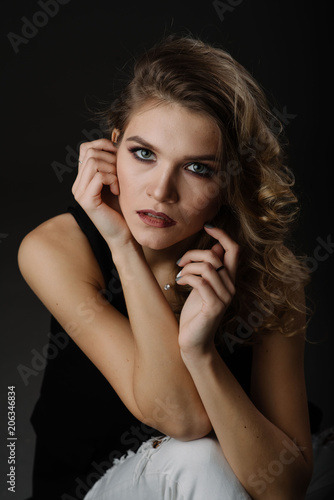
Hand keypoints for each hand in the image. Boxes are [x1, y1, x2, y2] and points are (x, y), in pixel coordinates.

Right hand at [72, 138, 131, 248]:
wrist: (125, 235)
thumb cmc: (124, 209)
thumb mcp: (118, 180)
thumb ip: (112, 163)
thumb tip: (116, 139)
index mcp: (83, 179)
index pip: (86, 148)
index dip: (103, 145)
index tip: (118, 157)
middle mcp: (78, 185)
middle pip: (90, 152)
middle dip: (111, 158)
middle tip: (121, 174)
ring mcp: (80, 193)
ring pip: (93, 162)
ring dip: (112, 169)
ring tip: (119, 183)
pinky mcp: (86, 201)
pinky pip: (98, 176)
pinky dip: (112, 179)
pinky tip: (117, 190)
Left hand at [177, 226, 238, 359]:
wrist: (193, 342)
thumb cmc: (195, 314)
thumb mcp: (202, 286)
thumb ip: (210, 268)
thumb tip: (216, 246)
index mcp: (229, 280)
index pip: (234, 250)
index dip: (223, 235)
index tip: (208, 226)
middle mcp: (231, 287)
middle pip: (217, 256)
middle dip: (194, 253)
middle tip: (180, 262)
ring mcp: (224, 297)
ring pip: (207, 267)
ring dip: (188, 267)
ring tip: (179, 275)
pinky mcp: (214, 306)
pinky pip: (201, 281)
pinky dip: (187, 278)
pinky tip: (179, 283)